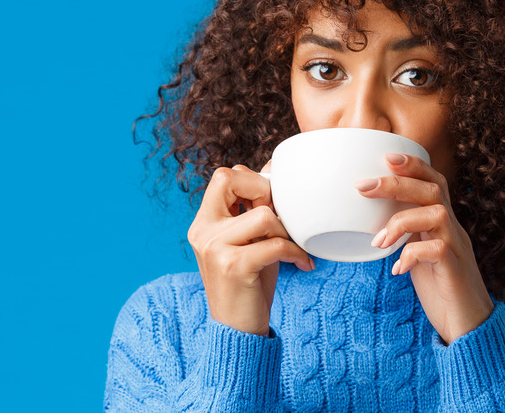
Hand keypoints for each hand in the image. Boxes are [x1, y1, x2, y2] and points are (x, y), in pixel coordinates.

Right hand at [187, 163, 314, 336]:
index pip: (223, 176)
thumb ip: (254, 211)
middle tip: (280, 219)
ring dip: (286, 230)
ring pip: (262, 215)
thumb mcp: (248, 242)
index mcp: (204, 222)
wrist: (238, 330)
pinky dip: (295, 252)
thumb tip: (275, 173)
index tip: (271, 206)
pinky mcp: (233, 266)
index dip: (253, 182)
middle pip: (230, 179)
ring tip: (293, 247)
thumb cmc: (249, 283)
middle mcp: (203, 231)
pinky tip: (301, 264)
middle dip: (265, 192)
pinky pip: (275, 244)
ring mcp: (215, 248)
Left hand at [357, 154, 493, 343]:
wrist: (469, 326)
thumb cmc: (441, 289)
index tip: (386, 156)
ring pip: (437, 213)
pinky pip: (437, 250)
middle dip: (397, 182)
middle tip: (363, 186)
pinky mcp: (456, 270)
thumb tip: (372, 222)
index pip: (434, 182)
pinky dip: (412, 254)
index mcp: (444, 223)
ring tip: (378, 242)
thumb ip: (406, 236)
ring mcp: (458, 248)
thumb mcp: (419, 254)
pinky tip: (397, 268)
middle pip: (433, 189)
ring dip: (401, 221)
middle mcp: (454, 229)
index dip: (414, 165)